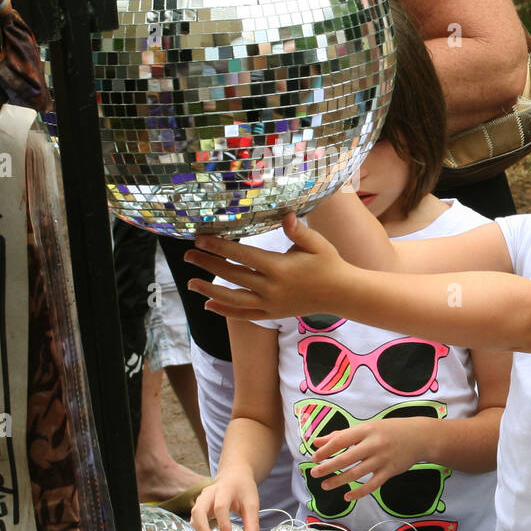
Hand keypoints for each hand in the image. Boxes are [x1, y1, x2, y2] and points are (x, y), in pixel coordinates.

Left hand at [185, 213, 345, 320]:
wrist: (342, 294)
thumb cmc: (329, 263)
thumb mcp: (317, 243)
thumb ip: (298, 231)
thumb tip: (286, 215)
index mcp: (279, 268)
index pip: (242, 255)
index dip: (219, 247)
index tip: (201, 239)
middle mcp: (271, 288)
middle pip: (232, 275)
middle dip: (207, 264)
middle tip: (188, 255)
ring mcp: (270, 304)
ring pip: (233, 298)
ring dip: (209, 290)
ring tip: (190, 283)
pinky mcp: (272, 314)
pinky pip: (244, 315)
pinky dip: (225, 310)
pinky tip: (209, 305)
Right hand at [190, 468, 259, 530]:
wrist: (234, 475)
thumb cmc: (243, 489)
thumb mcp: (251, 503)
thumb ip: (252, 524)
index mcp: (224, 490)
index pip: (220, 507)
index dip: (223, 523)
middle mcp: (209, 494)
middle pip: (199, 510)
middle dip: (203, 528)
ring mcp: (201, 499)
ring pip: (194, 515)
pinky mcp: (199, 506)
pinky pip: (194, 519)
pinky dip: (197, 530)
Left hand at [309, 417, 441, 501]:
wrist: (419, 436)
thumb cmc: (389, 430)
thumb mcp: (366, 427)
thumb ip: (341, 435)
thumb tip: (317, 442)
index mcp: (366, 430)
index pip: (341, 440)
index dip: (325, 450)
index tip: (314, 458)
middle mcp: (373, 444)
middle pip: (346, 458)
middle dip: (328, 467)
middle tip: (314, 474)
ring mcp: (382, 459)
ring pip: (356, 473)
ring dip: (339, 481)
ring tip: (325, 486)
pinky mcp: (390, 472)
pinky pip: (372, 485)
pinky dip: (359, 492)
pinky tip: (347, 496)